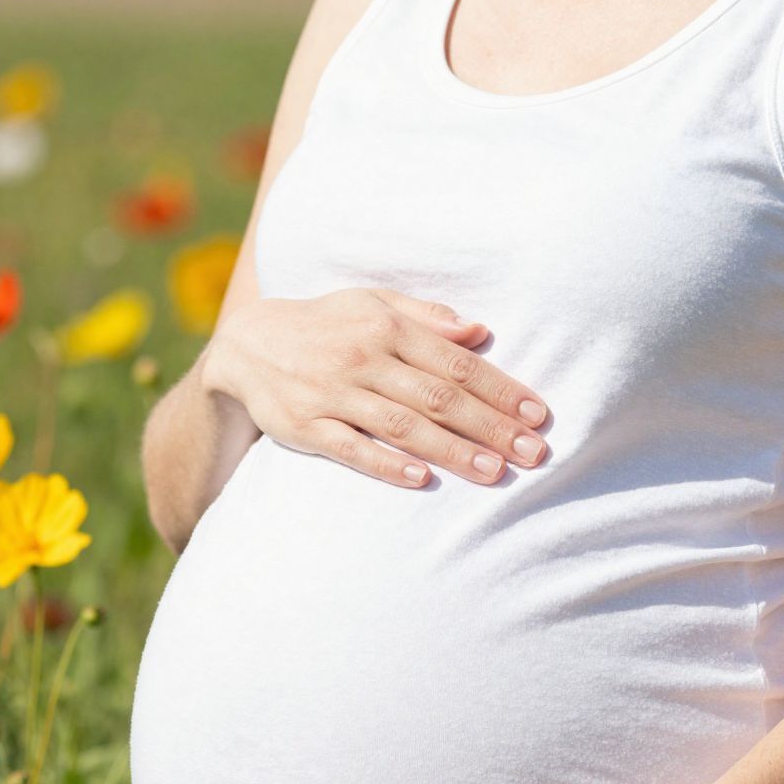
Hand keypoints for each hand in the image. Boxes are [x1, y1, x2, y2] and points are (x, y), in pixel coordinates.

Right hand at [203, 287, 548, 487]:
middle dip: (491, 426)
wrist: (245, 347)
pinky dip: (388, 464)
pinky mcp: (307, 426)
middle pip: (439, 397)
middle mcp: (363, 359)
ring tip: (495, 472)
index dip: (500, 388)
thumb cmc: (326, 326)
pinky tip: (423, 479)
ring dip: (453, 450)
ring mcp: (334, 394)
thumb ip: (426, 317)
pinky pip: (352, 448)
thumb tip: (480, 330)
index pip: (456, 362)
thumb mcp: (371, 304)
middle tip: (534, 453)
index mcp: (386, 327)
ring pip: (403, 425)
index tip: (537, 414)